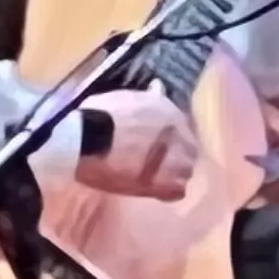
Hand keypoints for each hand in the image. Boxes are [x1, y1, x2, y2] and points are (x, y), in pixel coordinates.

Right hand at [77, 88, 202, 203]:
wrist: (91, 140)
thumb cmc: (99, 115)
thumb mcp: (124, 98)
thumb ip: (147, 97)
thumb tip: (158, 86)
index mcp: (170, 110)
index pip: (180, 125)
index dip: (168, 136)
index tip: (154, 141)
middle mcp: (181, 133)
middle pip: (187, 147)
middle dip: (175, 153)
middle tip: (153, 162)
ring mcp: (178, 159)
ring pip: (185, 169)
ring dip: (172, 172)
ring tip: (151, 177)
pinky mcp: (169, 182)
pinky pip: (177, 190)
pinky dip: (167, 191)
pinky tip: (153, 191)